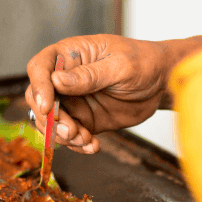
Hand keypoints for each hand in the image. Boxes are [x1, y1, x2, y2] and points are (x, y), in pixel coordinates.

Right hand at [23, 34, 180, 153]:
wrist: (162, 83)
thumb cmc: (143, 62)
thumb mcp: (120, 66)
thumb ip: (89, 75)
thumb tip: (57, 80)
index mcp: (71, 55)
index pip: (40, 68)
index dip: (39, 87)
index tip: (49, 107)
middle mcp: (66, 78)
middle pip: (38, 98)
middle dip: (50, 119)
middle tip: (71, 130)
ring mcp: (73, 100)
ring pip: (51, 121)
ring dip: (63, 135)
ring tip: (85, 140)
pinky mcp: (84, 119)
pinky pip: (70, 136)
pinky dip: (77, 145)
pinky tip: (94, 146)